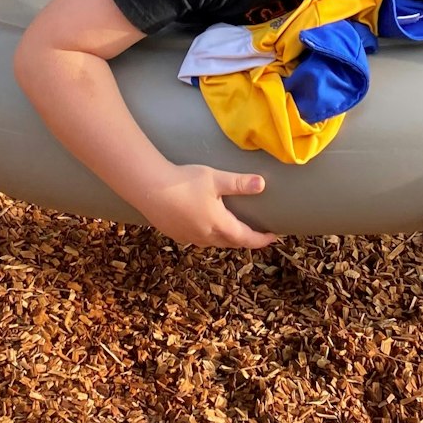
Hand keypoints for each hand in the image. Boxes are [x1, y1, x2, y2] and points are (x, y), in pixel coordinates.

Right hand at [136, 164, 278, 248]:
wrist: (149, 188)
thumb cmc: (184, 182)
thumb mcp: (215, 179)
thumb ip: (239, 183)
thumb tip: (263, 184)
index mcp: (219, 225)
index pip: (245, 238)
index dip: (260, 239)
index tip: (273, 236)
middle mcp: (205, 236)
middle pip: (231, 243)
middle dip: (244, 239)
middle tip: (255, 233)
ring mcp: (189, 237)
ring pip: (213, 243)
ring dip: (226, 238)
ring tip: (232, 229)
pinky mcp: (175, 234)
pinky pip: (198, 239)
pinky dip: (209, 235)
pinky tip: (205, 225)